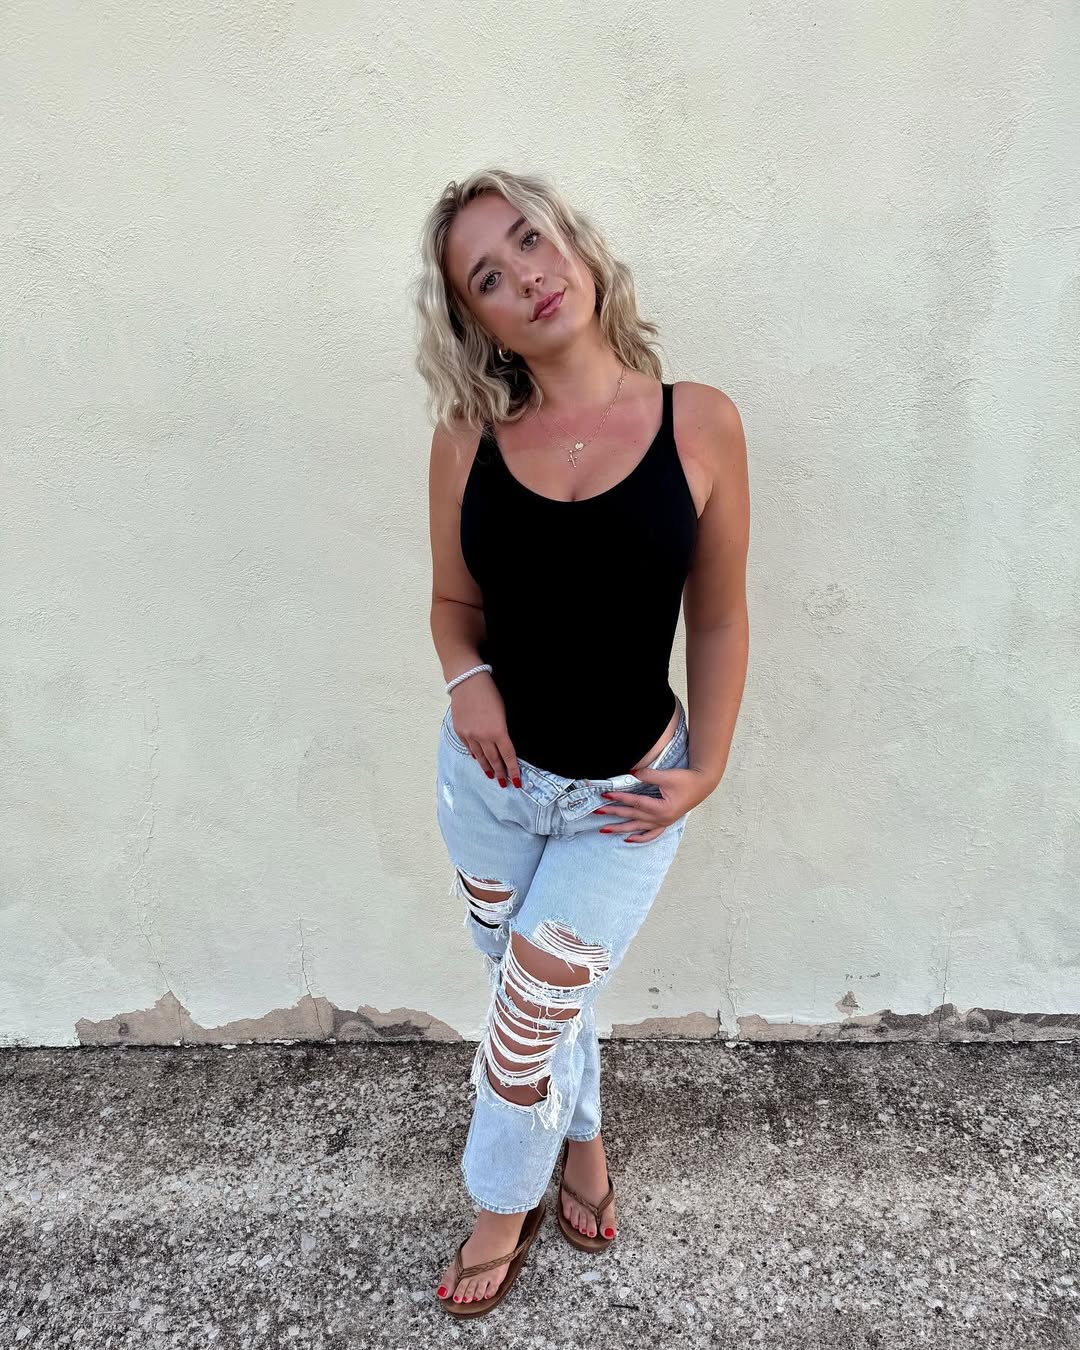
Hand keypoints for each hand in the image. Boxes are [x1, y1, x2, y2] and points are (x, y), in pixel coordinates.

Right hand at [449, 675, 521, 787]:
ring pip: (480, 757)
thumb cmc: (490, 692)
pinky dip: (475, 755)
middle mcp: (483, 737)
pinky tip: (478, 760)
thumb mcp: (503, 711)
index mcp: (498, 731)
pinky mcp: (460, 731)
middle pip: (494, 760)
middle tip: (505, 784)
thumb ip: (503, 730)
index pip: (508, 756)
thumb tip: (504, 745)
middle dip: (501, 773)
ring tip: (492, 776)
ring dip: (487, 768)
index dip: (513, 770)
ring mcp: (470, 735)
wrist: (467, 681)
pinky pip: (469, 748)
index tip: (517, 782)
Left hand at [595, 766, 713, 842]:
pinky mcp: (665, 822)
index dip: (619, 798)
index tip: (605, 795)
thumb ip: (647, 775)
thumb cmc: (686, 780)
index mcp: (661, 808)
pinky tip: (628, 839)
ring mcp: (663, 822)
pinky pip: (651, 834)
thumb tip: (630, 773)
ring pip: (637, 828)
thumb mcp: (666, 776)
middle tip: (597, 812)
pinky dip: (639, 837)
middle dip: (613, 814)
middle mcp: (660, 819)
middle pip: (632, 816)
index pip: (635, 803)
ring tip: (604, 829)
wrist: (702, 784)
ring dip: (620, 828)